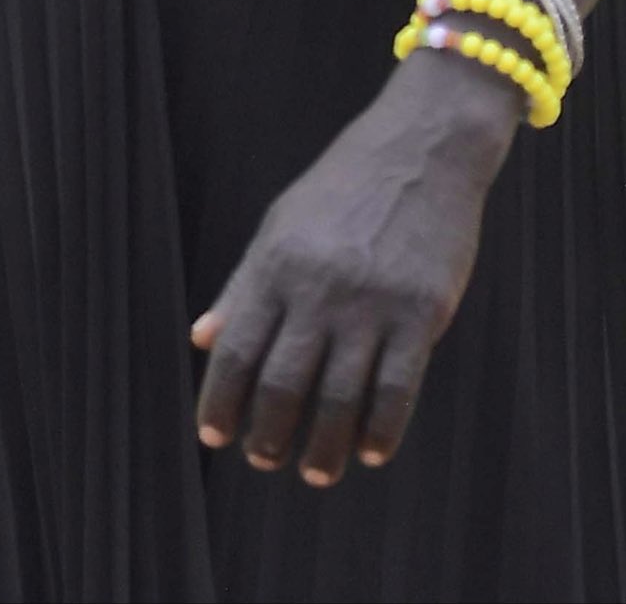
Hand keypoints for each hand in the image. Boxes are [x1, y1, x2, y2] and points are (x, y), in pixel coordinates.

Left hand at [191, 50, 521, 482]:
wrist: (421, 151)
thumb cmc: (343, 190)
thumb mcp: (281, 226)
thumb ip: (244, 286)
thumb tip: (203, 338)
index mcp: (276, 265)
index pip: (236, 348)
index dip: (220, 398)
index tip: (213, 435)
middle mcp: (319, 289)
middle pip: (283, 381)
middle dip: (267, 432)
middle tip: (262, 460)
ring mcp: (372, 303)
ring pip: (339, 396)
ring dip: (323, 446)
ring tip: (314, 473)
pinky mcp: (422, 312)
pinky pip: (397, 387)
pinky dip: (380, 429)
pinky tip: (368, 453)